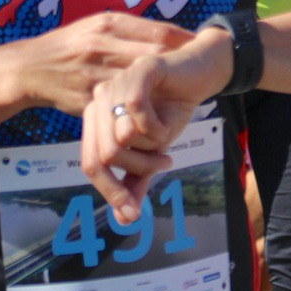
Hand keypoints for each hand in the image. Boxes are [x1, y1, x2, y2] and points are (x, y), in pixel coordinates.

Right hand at [10, 12, 192, 115]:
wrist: (31, 69)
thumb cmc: (69, 44)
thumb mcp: (95, 25)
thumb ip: (127, 29)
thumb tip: (165, 35)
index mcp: (108, 25)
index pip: (158, 32)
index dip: (184, 41)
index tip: (204, 45)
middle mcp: (103, 46)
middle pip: (155, 56)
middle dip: (182, 62)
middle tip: (204, 67)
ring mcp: (96, 74)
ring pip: (142, 83)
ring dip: (166, 87)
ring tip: (189, 88)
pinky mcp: (89, 99)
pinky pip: (121, 105)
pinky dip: (141, 107)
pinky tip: (157, 108)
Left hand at [81, 26, 231, 222]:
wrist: (199, 77)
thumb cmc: (170, 112)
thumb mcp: (153, 153)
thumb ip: (136, 181)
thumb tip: (125, 219)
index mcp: (95, 120)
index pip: (91, 163)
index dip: (111, 191)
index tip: (134, 213)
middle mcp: (98, 101)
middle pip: (105, 155)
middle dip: (139, 168)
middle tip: (164, 162)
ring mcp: (115, 84)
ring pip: (123, 137)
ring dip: (152, 145)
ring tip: (165, 136)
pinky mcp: (137, 71)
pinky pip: (137, 111)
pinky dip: (157, 127)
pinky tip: (167, 122)